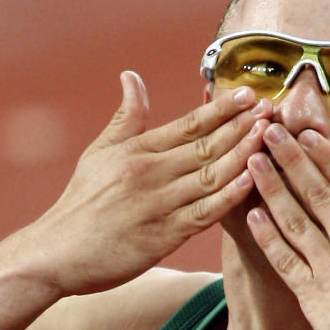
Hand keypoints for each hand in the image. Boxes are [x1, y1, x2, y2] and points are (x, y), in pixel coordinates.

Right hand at [33, 71, 271, 294]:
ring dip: (243, 155)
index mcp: (136, 151)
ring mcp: (157, 205)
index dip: (221, 109)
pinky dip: (229, 195)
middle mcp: (148, 173)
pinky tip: (252, 180)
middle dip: (241, 126)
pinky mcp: (162, 236)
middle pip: (205, 146)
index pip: (188, 124)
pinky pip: (205, 213)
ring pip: (210, 176)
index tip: (249, 94)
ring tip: (269, 137)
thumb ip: (125, 117)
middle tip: (272, 109)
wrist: (56, 253)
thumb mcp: (98, 153)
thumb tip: (132, 75)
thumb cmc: (80, 203)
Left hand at [244, 124, 329, 329]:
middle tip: (268, 133)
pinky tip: (249, 215)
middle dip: (291, 159)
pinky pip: (283, 259)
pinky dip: (266, 237)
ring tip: (252, 163)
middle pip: (317, 192)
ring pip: (294, 219)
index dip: (328, 158)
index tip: (308, 135)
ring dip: (272, 189)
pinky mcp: (312, 295)